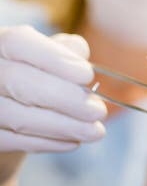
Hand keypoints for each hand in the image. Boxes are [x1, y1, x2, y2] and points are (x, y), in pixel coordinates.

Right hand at [0, 25, 105, 152]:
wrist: (5, 110)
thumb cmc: (32, 75)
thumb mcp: (45, 56)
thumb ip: (61, 50)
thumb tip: (79, 52)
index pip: (18, 42)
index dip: (54, 58)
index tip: (87, 75)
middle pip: (17, 81)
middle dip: (65, 98)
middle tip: (99, 111)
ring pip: (16, 116)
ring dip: (62, 126)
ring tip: (94, 131)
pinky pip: (11, 141)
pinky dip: (46, 143)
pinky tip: (72, 141)